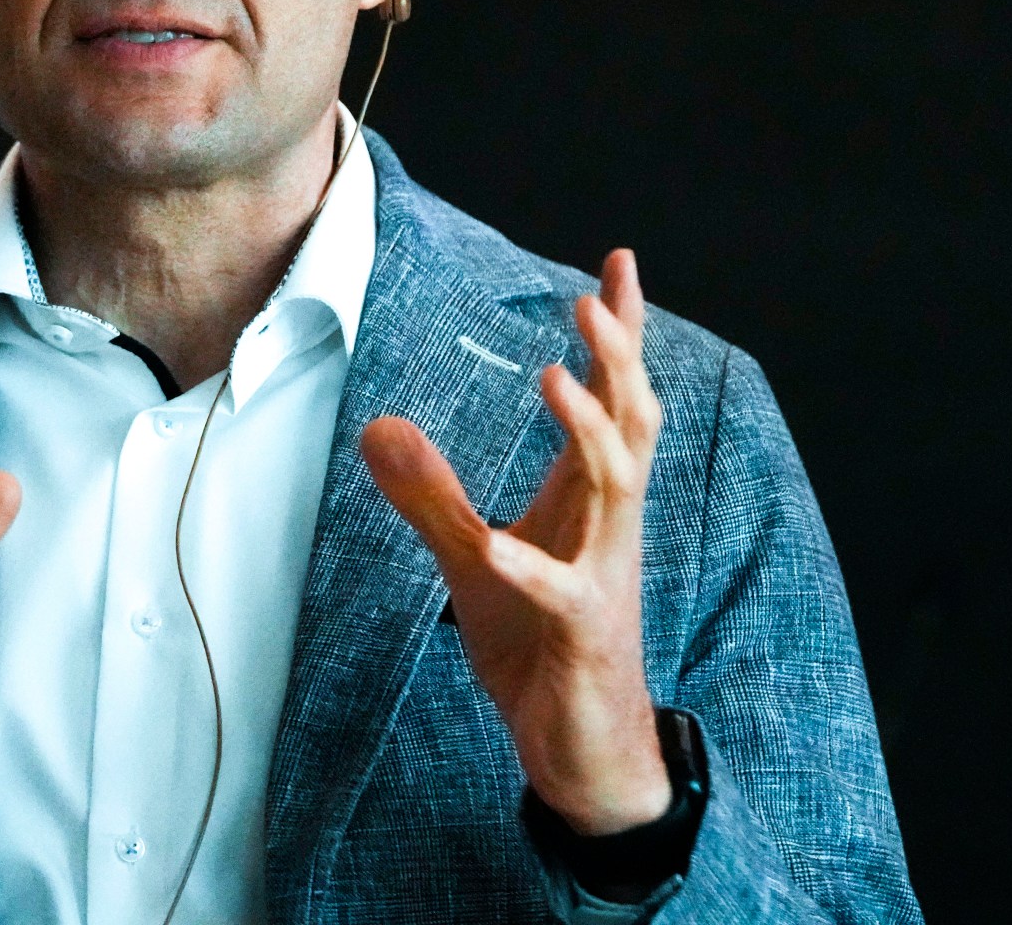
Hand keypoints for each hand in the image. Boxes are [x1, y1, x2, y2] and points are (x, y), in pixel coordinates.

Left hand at [360, 249, 668, 834]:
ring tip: (557, 373)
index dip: (621, 333)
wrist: (584, 748)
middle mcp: (610, 526)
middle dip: (620, 356)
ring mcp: (603, 577)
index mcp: (591, 500)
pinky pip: (560, 591)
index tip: (618, 263)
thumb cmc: (540, 647)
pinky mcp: (582, 633)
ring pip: (617, 486)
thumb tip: (378, 426)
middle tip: (594, 293)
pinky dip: (527, 564)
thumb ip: (430, 495)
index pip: (617, 400)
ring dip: (590, 428)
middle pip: (633, 422)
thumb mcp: (472, 559)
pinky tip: (494, 544)